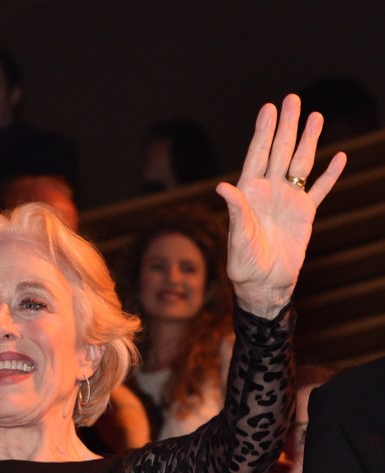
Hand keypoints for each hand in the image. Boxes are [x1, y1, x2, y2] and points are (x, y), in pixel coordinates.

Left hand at [216, 94, 346, 317]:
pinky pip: (320, 190)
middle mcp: (268, 192)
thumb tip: (222, 186)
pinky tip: (339, 157)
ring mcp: (288, 200)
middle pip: (279, 152)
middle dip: (286, 127)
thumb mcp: (238, 236)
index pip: (257, 156)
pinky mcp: (305, 214)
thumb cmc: (244, 263)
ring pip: (300, 164)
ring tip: (315, 116)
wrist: (264, 283)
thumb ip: (235, 210)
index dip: (263, 133)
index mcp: (249, 194)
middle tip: (292, 100)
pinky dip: (330, 175)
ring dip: (309, 141)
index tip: (269, 109)